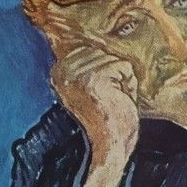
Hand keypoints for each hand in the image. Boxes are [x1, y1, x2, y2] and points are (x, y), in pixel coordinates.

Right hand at [51, 44, 140, 186]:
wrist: (108, 151)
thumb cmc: (107, 121)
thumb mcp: (92, 86)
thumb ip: (92, 64)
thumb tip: (110, 36)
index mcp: (59, 69)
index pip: (96, 49)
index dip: (107, 72)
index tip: (100, 96)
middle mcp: (63, 69)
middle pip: (106, 51)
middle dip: (115, 75)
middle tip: (108, 101)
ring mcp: (77, 74)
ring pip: (116, 58)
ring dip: (122, 82)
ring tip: (112, 102)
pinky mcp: (94, 79)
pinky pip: (124, 67)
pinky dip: (128, 86)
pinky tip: (117, 102)